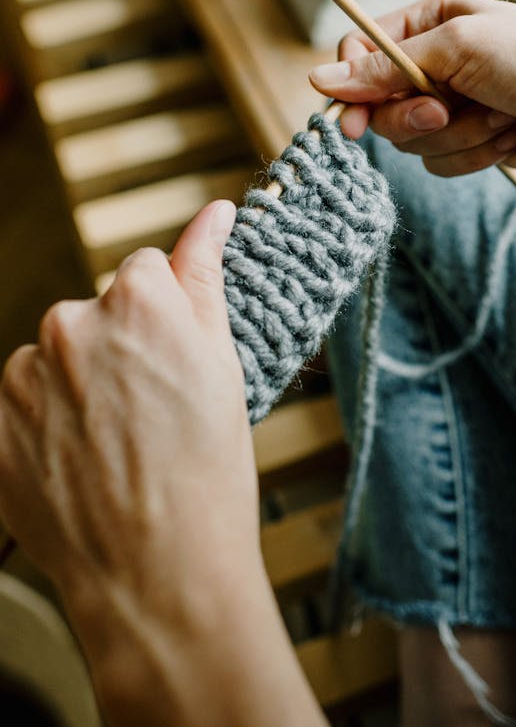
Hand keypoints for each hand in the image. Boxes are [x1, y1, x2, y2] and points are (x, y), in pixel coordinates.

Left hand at [0, 200, 257, 611]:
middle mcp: (69, 323)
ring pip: (53, 361)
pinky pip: (21, 406)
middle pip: (95, 315)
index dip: (166, 319)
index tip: (176, 364)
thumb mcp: (223, 362)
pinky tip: (82, 465)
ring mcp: (23, 378)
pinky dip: (44, 428)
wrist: (159, 573)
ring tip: (115, 448)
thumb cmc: (206, 470)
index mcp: (135, 297)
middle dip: (118, 348)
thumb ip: (205, 275)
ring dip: (76, 388)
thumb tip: (214, 214)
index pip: (144, 272)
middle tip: (151, 415)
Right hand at [309, 0, 515, 176]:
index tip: (350, 119)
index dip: (352, 86)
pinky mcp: (469, 140)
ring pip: (410, 139)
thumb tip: (317, 79)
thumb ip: (386, 67)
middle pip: (379, 103)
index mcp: (431, 19)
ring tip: (499, 118)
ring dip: (456, 135)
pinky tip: (509, 138)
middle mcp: (435, 60)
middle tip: (445, 111)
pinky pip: (440, 161)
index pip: (362, 50)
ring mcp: (452, 103)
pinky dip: (474, 154)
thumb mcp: (460, 48)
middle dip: (414, 117)